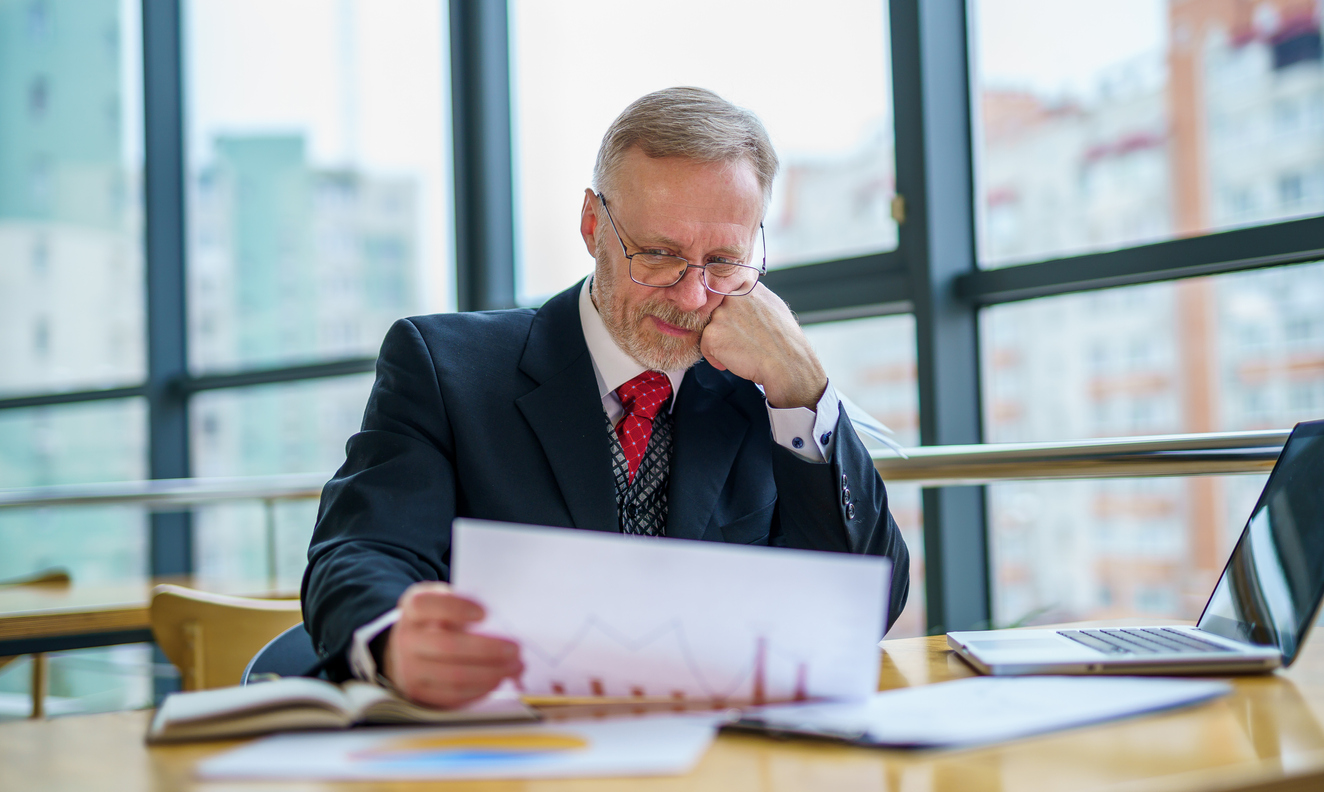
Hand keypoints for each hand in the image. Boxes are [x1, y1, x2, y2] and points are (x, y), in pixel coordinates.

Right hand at [382, 582, 522, 708]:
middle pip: (446, 645)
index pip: (426, 605)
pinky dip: (481, 689)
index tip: (485, 613)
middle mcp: (406, 639)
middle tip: (515, 648)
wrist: (410, 648)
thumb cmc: (439, 619)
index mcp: (413, 608)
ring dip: (490, 673)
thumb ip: (465, 605)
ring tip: (515, 666)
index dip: (456, 608)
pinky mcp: (420, 692)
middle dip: (487, 649)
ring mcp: (410, 668)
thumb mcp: (446, 601)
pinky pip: (454, 695)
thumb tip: (499, 623)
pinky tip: (498, 679)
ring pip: (453, 675)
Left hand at [700, 283, 826, 408]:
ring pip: (711, 329)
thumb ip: (754, 297)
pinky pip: (705, 346)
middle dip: (727, 328)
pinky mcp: (711, 333)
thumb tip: (743, 293)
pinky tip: (737, 359)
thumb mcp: (774, 306)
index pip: (728, 297)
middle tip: (745, 341)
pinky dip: (717, 357)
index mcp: (747, 286)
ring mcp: (720, 314)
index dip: (734, 316)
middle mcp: (731, 295)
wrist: (786, 363)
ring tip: (743, 350)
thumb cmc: (784, 340)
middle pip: (717, 312)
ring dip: (722, 342)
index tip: (745, 327)